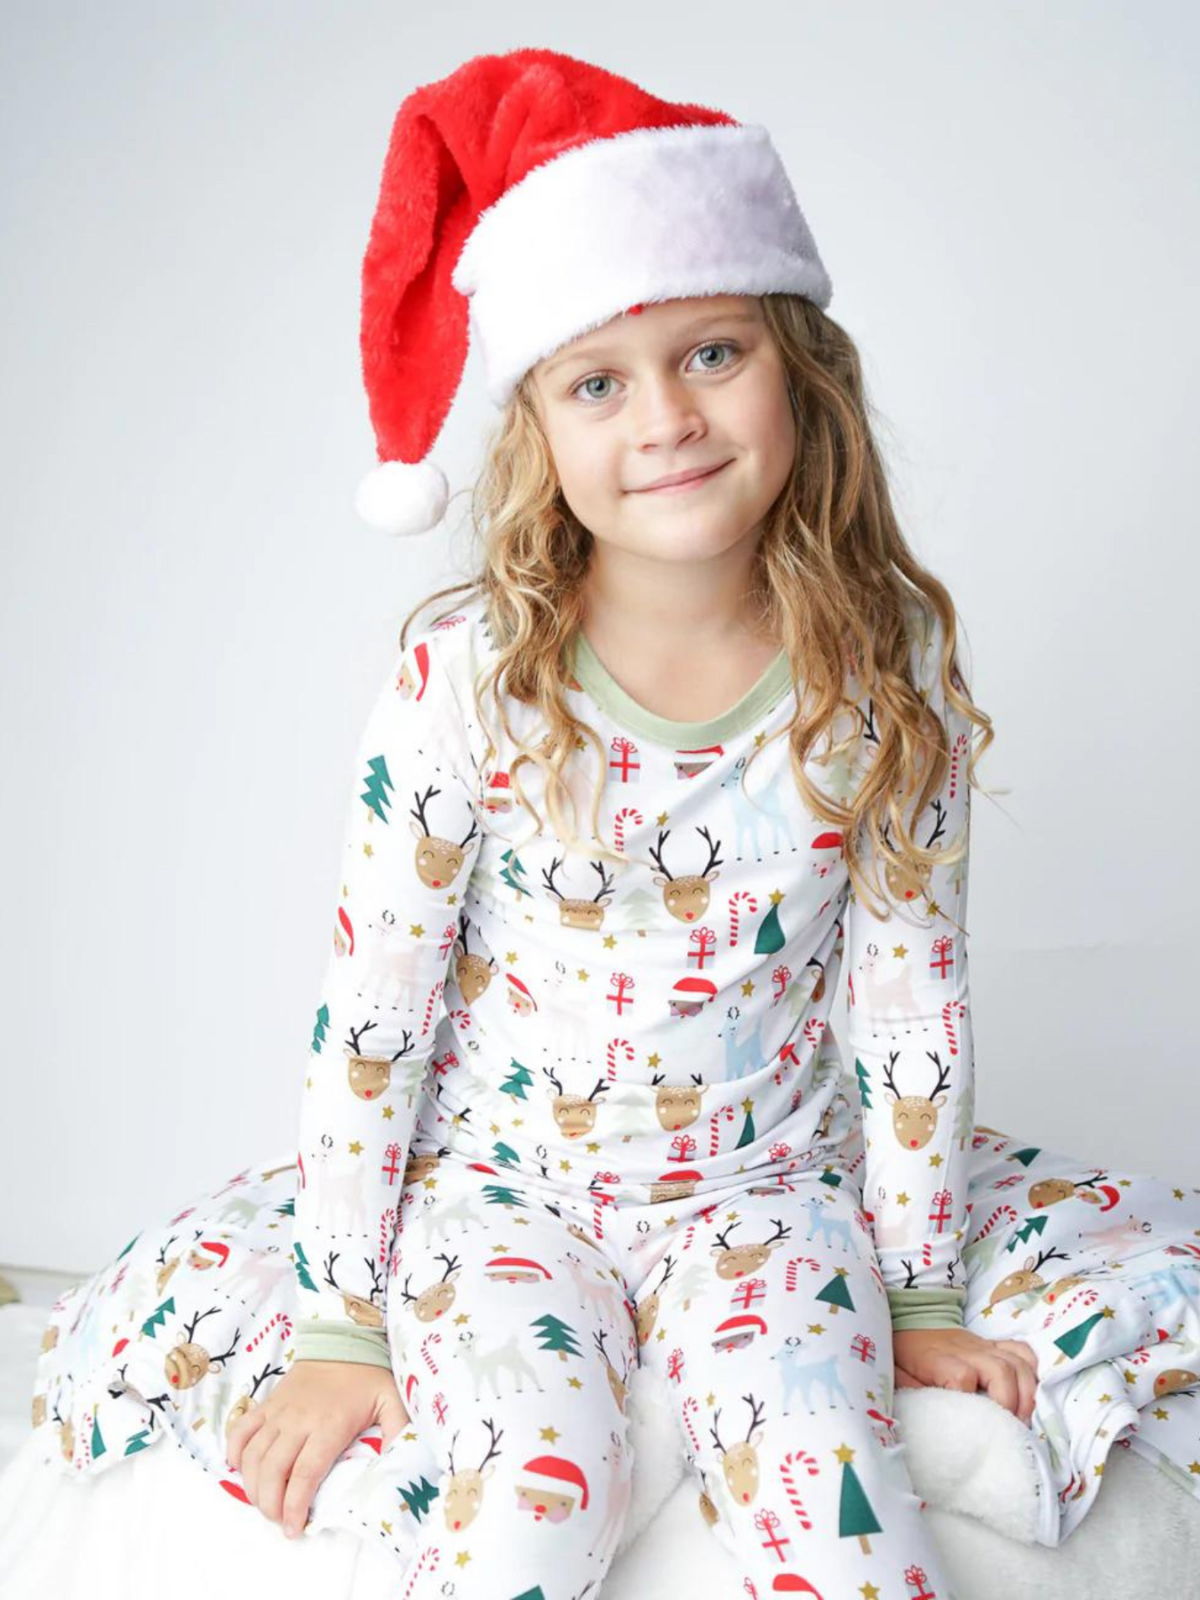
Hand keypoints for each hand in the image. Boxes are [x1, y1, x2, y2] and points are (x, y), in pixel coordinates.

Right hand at [225, 1359, 409, 1537]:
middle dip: (270, 1505)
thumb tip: (404, 1461)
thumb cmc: (367, 1375)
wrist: (342, 1338)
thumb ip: (400, 1431)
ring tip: (265, 1505)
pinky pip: (241, 1430)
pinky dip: (235, 1453)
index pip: (304, 1474)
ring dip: (252, 1488)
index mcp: (329, 1425)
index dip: (295, 1506)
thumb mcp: (393, 1400)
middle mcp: (298, 1420)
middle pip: (272, 1471)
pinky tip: (241, 1471)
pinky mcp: (267, 1403)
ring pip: (253, 1456)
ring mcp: (279, 1412)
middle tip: (280, 1522)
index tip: (295, 1529)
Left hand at [892, 1327, 1039, 1426]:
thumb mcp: (897, 1375)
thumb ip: (911, 1396)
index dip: (968, 1398)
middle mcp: (965, 1350)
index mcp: (937, 1359)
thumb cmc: (904, 1353)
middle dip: (1010, 1401)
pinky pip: (1021, 1350)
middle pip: (1000, 1369)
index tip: (970, 1421)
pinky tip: (1031, 1392)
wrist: (910, 1319)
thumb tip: (922, 1423)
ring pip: (1017, 1361)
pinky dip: (1032, 1369)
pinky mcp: (993, 1345)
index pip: (961, 1375)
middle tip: (1009, 1428)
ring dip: (1027, 1392)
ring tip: (1023, 1418)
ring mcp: (983, 1346)